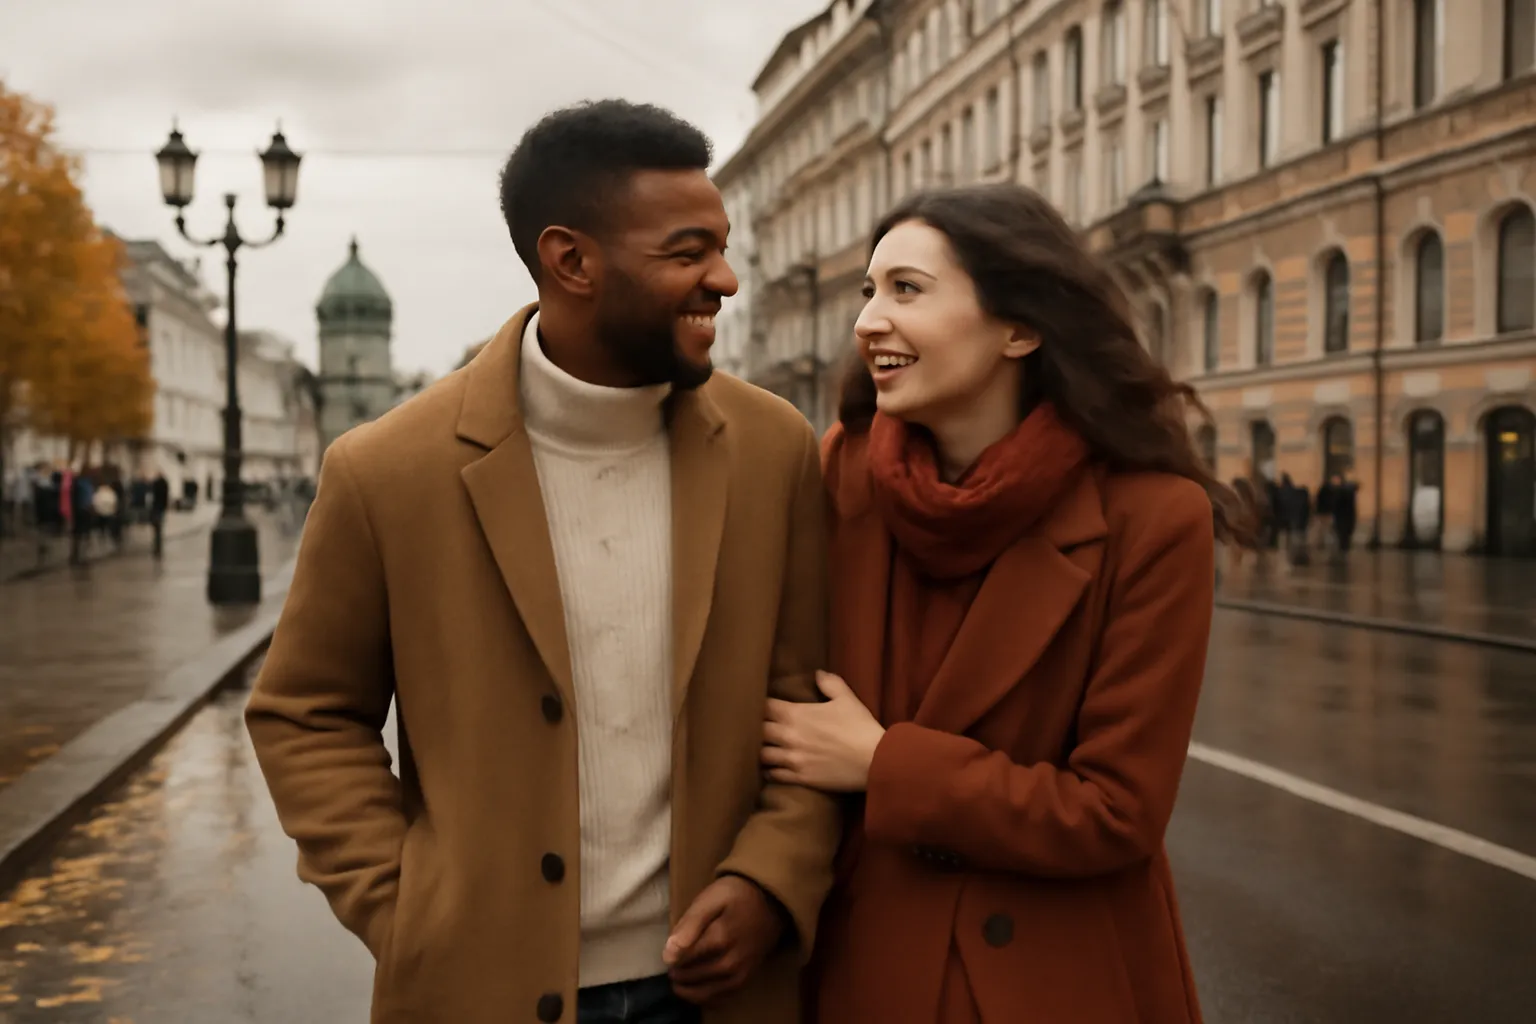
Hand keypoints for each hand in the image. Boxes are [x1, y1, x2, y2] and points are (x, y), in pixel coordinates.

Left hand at [663, 874, 784, 1004]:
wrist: (771, 900)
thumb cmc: (736, 895)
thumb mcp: (710, 899)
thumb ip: (688, 925)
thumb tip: (668, 956)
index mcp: (719, 938)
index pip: (683, 960)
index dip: (670, 958)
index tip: (668, 952)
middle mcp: (731, 961)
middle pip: (693, 977)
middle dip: (678, 974)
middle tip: (671, 967)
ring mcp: (741, 972)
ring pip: (706, 993)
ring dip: (688, 990)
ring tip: (679, 981)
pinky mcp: (747, 978)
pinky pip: (723, 997)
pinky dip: (707, 998)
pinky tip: (698, 990)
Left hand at [761, 671, 884, 792]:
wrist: (874, 761)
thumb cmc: (860, 727)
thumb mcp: (847, 699)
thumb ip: (830, 683)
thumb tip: (817, 673)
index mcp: (796, 714)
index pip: (763, 706)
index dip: (758, 704)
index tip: (757, 704)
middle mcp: (788, 736)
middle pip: (757, 731)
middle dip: (754, 727)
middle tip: (755, 726)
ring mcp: (792, 759)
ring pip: (761, 755)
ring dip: (760, 750)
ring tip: (760, 748)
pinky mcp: (800, 778)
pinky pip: (774, 775)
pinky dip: (769, 771)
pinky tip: (769, 768)